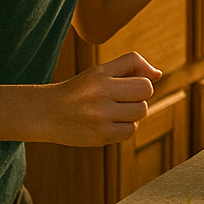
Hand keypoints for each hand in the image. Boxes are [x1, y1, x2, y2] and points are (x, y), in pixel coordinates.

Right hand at [42, 52, 161, 145]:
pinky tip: (109, 124)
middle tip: (122, 98)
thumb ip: (130, 66)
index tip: (127, 84)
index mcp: (100, 75)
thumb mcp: (100, 71)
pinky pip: (130, 131)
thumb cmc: (80, 90)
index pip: (142, 73)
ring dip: (133, 112)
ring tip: (115, 111)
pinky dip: (125, 128)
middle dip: (139, 95)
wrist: (45, 114)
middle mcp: (99, 95)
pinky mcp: (99, 137)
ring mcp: (99, 118)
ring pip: (141, 112)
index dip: (141, 80)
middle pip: (146, 91)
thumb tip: (158, 75)